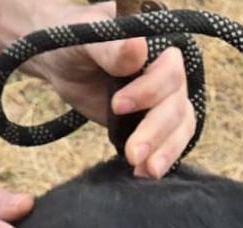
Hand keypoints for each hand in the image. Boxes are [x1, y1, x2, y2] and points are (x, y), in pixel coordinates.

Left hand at [31, 3, 196, 177]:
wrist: (63, 62)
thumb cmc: (74, 41)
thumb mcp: (87, 40)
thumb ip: (112, 48)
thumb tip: (139, 47)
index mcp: (158, 47)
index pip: (170, 73)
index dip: (149, 92)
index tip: (118, 106)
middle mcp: (169, 75)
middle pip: (177, 107)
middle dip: (155, 133)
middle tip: (133, 154)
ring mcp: (166, 102)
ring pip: (180, 129)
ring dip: (164, 152)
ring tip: (144, 171)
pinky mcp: (157, 125)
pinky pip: (171, 144)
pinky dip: (161, 160)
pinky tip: (143, 173)